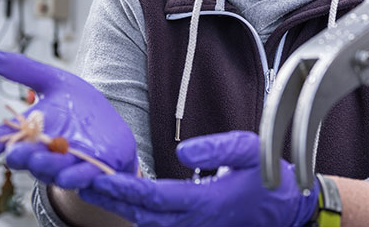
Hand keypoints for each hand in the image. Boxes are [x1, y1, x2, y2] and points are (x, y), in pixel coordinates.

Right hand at [0, 51, 137, 188]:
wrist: (111, 125)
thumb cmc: (78, 105)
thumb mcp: (53, 81)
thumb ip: (22, 70)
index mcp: (33, 131)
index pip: (7, 138)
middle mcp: (46, 152)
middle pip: (28, 158)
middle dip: (22, 156)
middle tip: (18, 153)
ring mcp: (68, 164)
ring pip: (54, 171)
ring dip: (48, 167)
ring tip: (45, 161)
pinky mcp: (92, 171)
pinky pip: (85, 178)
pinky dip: (80, 178)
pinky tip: (77, 177)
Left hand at [79, 131, 317, 226]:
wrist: (291, 209)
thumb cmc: (271, 177)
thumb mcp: (250, 150)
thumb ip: (216, 148)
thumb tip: (180, 150)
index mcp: (204, 202)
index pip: (152, 197)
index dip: (121, 188)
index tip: (95, 176)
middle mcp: (194, 222)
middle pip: (140, 213)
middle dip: (108, 197)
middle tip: (77, 178)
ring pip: (146, 224)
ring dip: (118, 205)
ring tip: (90, 184)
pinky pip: (159, 226)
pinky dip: (137, 212)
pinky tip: (122, 198)